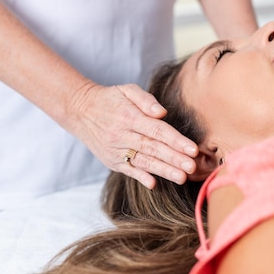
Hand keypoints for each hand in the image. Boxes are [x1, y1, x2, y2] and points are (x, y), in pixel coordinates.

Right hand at [68, 82, 197, 188]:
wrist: (80, 111)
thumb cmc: (110, 99)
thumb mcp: (127, 90)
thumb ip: (146, 99)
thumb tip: (162, 113)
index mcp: (130, 117)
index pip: (157, 130)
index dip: (176, 140)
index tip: (193, 149)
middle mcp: (122, 135)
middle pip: (153, 148)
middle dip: (174, 159)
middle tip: (192, 166)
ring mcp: (116, 150)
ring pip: (143, 162)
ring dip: (164, 171)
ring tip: (182, 178)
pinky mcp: (111, 160)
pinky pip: (128, 170)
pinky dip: (140, 177)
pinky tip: (154, 184)